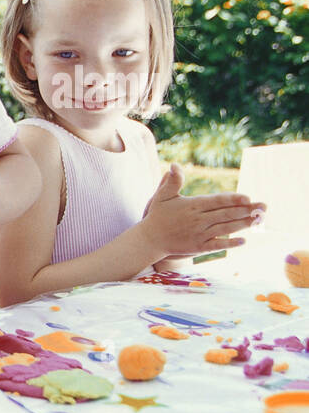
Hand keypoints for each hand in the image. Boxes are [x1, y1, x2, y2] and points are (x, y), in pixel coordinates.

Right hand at [142, 164, 264, 256]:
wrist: (149, 240)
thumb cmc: (157, 216)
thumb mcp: (162, 196)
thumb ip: (171, 181)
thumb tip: (174, 165)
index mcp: (192, 206)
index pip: (217, 201)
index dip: (233, 199)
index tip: (248, 198)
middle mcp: (198, 220)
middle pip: (226, 214)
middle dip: (247, 210)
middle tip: (264, 207)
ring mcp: (198, 234)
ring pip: (225, 228)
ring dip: (243, 224)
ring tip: (259, 220)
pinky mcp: (197, 247)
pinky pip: (217, 245)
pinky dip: (230, 243)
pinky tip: (243, 241)